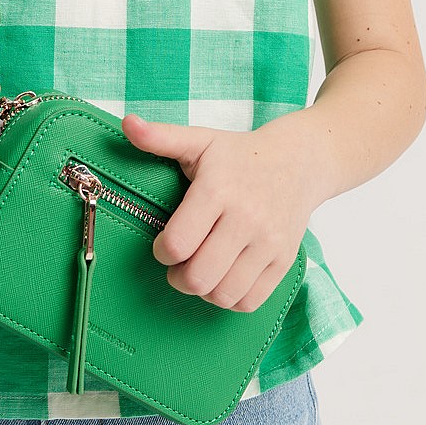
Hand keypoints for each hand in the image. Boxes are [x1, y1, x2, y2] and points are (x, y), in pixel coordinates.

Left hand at [120, 111, 321, 311]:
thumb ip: (160, 137)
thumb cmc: (240, 154)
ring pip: (224, 295)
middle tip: (178, 264)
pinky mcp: (284, 260)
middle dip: (177, 277)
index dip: (161, 251)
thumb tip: (126, 123)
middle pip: (198, 277)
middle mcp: (245, 219)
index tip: (163, 244)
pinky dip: (230, 299)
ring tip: (200, 271)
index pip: (177, 243)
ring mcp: (268, 243)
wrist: (298, 161)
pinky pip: (250, 301)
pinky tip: (223, 279)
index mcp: (217, 190)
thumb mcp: (199, 141)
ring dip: (203, 291)